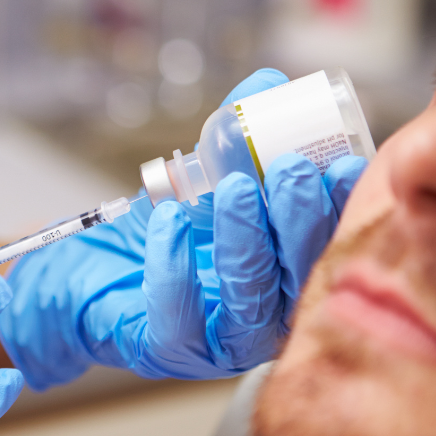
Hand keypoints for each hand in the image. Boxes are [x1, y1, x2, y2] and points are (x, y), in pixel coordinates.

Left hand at [0, 69, 367, 388]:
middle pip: (299, 276)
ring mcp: (223, 341)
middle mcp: (268, 314)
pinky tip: (170, 221)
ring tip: (233, 188)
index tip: (346, 161)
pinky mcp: (171, 351)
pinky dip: (175, 268)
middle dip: (300, 220)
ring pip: (248, 300)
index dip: (340, 206)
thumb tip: (268, 84)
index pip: (329, 245)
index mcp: (289, 273)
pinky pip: (179, 318)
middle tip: (291, 169)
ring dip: (244, 240)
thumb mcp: (200, 176)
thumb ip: (234, 135)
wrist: (89, 272)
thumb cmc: (159, 230)